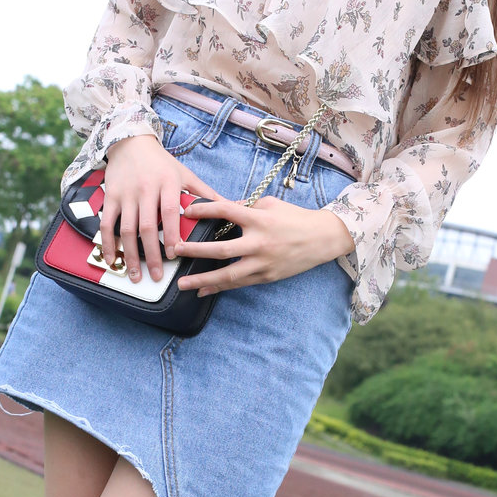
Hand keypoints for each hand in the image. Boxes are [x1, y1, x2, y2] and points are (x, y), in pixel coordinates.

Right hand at [101, 134, 216, 282]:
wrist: (131, 142)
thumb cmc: (162, 163)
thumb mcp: (186, 174)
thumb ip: (206, 194)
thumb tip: (235, 206)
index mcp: (167, 183)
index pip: (170, 212)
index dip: (172, 234)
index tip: (175, 255)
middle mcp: (145, 189)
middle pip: (147, 226)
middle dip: (152, 254)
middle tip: (157, 277)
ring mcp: (126, 194)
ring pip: (126, 229)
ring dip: (130, 255)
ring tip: (136, 275)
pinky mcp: (111, 197)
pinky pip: (107, 224)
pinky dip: (108, 243)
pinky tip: (113, 260)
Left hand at [173, 193, 354, 295]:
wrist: (322, 239)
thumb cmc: (294, 218)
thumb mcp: (270, 204)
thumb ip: (245, 206)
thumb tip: (221, 208)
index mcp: (259, 219)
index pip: (226, 211)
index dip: (204, 210)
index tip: (186, 211)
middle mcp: (260, 243)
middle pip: (221, 250)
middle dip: (195, 251)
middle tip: (175, 251)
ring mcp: (263, 263)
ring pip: (228, 275)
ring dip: (203, 280)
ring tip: (182, 284)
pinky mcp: (266, 277)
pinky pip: (239, 284)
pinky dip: (219, 288)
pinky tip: (203, 292)